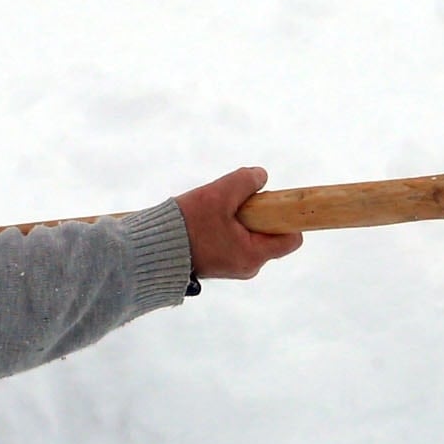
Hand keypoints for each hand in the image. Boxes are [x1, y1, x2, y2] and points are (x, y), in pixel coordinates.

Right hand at [177, 166, 302, 281]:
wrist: (151, 250)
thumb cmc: (186, 226)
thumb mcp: (218, 195)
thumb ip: (244, 181)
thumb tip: (261, 176)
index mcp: (254, 255)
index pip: (292, 239)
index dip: (286, 217)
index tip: (269, 202)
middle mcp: (248, 267)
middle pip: (269, 234)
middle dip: (257, 215)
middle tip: (233, 203)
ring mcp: (233, 268)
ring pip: (250, 236)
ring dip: (239, 220)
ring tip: (214, 212)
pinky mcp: (219, 264)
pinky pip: (235, 241)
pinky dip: (227, 228)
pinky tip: (207, 220)